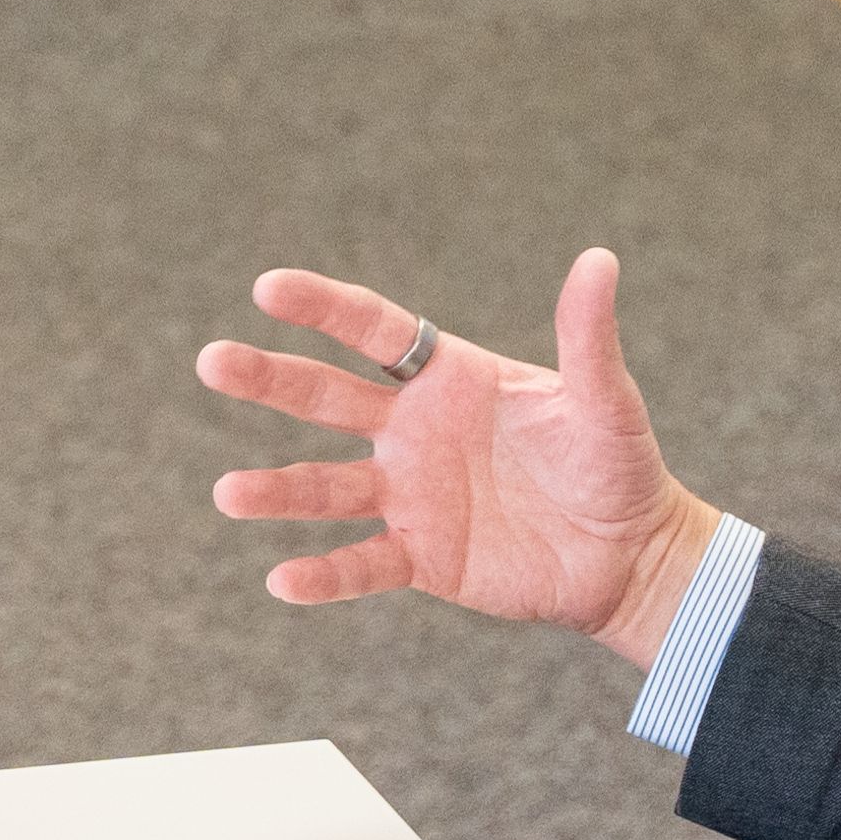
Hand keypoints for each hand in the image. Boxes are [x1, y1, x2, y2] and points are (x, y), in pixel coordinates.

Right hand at [197, 251, 721, 668]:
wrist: (628, 555)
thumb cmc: (618, 466)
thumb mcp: (606, 401)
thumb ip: (588, 338)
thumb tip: (599, 259)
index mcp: (448, 378)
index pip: (374, 331)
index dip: (322, 308)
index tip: (268, 289)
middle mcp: (413, 430)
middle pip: (326, 397)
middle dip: (269, 380)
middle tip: (212, 361)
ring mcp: (410, 494)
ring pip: (327, 487)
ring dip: (277, 490)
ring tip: (227, 492)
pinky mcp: (421, 556)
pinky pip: (361, 564)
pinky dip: (323, 575)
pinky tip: (281, 579)